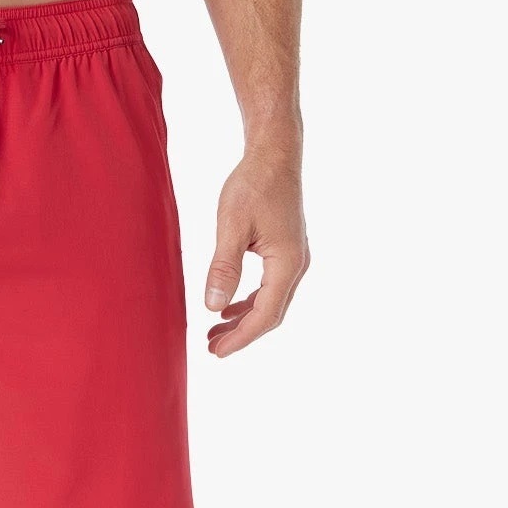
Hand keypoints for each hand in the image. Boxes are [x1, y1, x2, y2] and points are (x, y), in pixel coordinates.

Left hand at [202, 150, 308, 357]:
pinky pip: (269, 288)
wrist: (274, 154)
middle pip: (271, 314)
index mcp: (287, 264)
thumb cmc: (253, 185)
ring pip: (270, 302)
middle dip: (242, 334)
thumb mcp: (232, 227)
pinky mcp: (285, 251)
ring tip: (215, 333)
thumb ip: (223, 268)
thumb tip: (213, 307)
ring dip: (243, 320)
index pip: (265, 315)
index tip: (217, 353)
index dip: (241, 338)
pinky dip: (248, 302)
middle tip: (211, 349)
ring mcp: (293, 259)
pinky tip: (227, 307)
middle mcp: (296, 265)